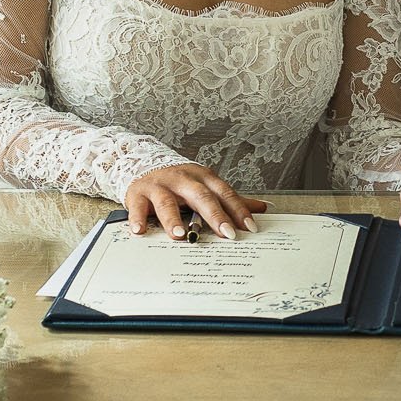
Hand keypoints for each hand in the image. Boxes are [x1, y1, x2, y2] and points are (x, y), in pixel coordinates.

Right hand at [123, 163, 269, 240]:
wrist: (143, 164)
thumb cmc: (180, 182)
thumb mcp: (206, 186)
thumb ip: (231, 200)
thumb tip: (263, 208)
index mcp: (203, 177)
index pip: (224, 193)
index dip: (238, 210)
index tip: (250, 228)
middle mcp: (183, 179)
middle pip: (200, 196)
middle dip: (214, 215)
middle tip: (226, 234)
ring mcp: (160, 185)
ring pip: (167, 201)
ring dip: (173, 219)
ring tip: (181, 236)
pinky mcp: (138, 192)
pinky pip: (137, 206)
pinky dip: (138, 218)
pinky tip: (139, 232)